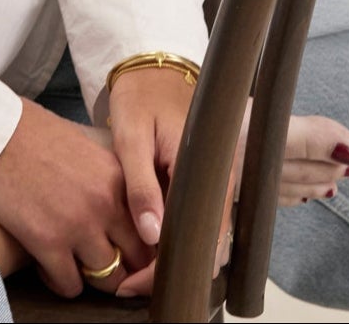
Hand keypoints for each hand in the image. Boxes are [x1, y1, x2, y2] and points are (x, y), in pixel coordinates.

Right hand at [0, 97, 153, 297]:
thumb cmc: (30, 132)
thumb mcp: (83, 145)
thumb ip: (106, 176)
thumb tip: (118, 202)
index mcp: (117, 175)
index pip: (149, 225)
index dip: (142, 241)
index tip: (130, 247)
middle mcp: (104, 202)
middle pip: (135, 258)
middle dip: (124, 265)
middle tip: (106, 264)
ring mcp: (77, 225)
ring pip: (107, 277)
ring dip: (91, 275)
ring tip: (74, 263)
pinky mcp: (47, 243)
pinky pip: (70, 286)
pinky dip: (61, 282)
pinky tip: (48, 266)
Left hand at [102, 67, 233, 299]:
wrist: (152, 64)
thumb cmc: (140, 95)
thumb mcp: (132, 136)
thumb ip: (141, 185)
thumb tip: (152, 236)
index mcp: (204, 168)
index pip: (196, 237)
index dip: (164, 269)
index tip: (133, 285)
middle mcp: (218, 179)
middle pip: (204, 245)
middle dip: (169, 271)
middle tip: (130, 285)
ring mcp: (214, 180)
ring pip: (203, 237)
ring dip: (173, 258)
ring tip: (135, 273)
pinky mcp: (204, 179)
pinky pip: (197, 220)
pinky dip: (177, 239)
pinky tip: (150, 246)